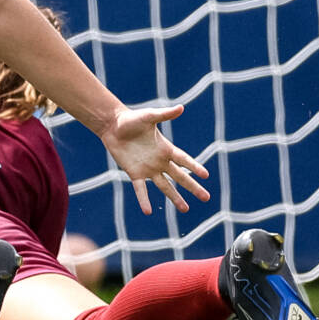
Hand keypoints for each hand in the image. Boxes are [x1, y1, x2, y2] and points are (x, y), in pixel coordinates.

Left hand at [97, 104, 211, 213]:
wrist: (112, 126)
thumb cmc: (131, 119)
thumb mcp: (149, 116)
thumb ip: (164, 114)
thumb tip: (181, 107)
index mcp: (166, 148)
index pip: (184, 160)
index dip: (195, 167)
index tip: (206, 175)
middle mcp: (160, 161)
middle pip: (180, 177)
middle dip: (193, 187)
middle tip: (206, 198)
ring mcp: (148, 169)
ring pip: (165, 186)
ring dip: (175, 197)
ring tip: (186, 209)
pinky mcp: (134, 173)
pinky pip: (140, 189)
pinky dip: (144, 200)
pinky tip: (148, 211)